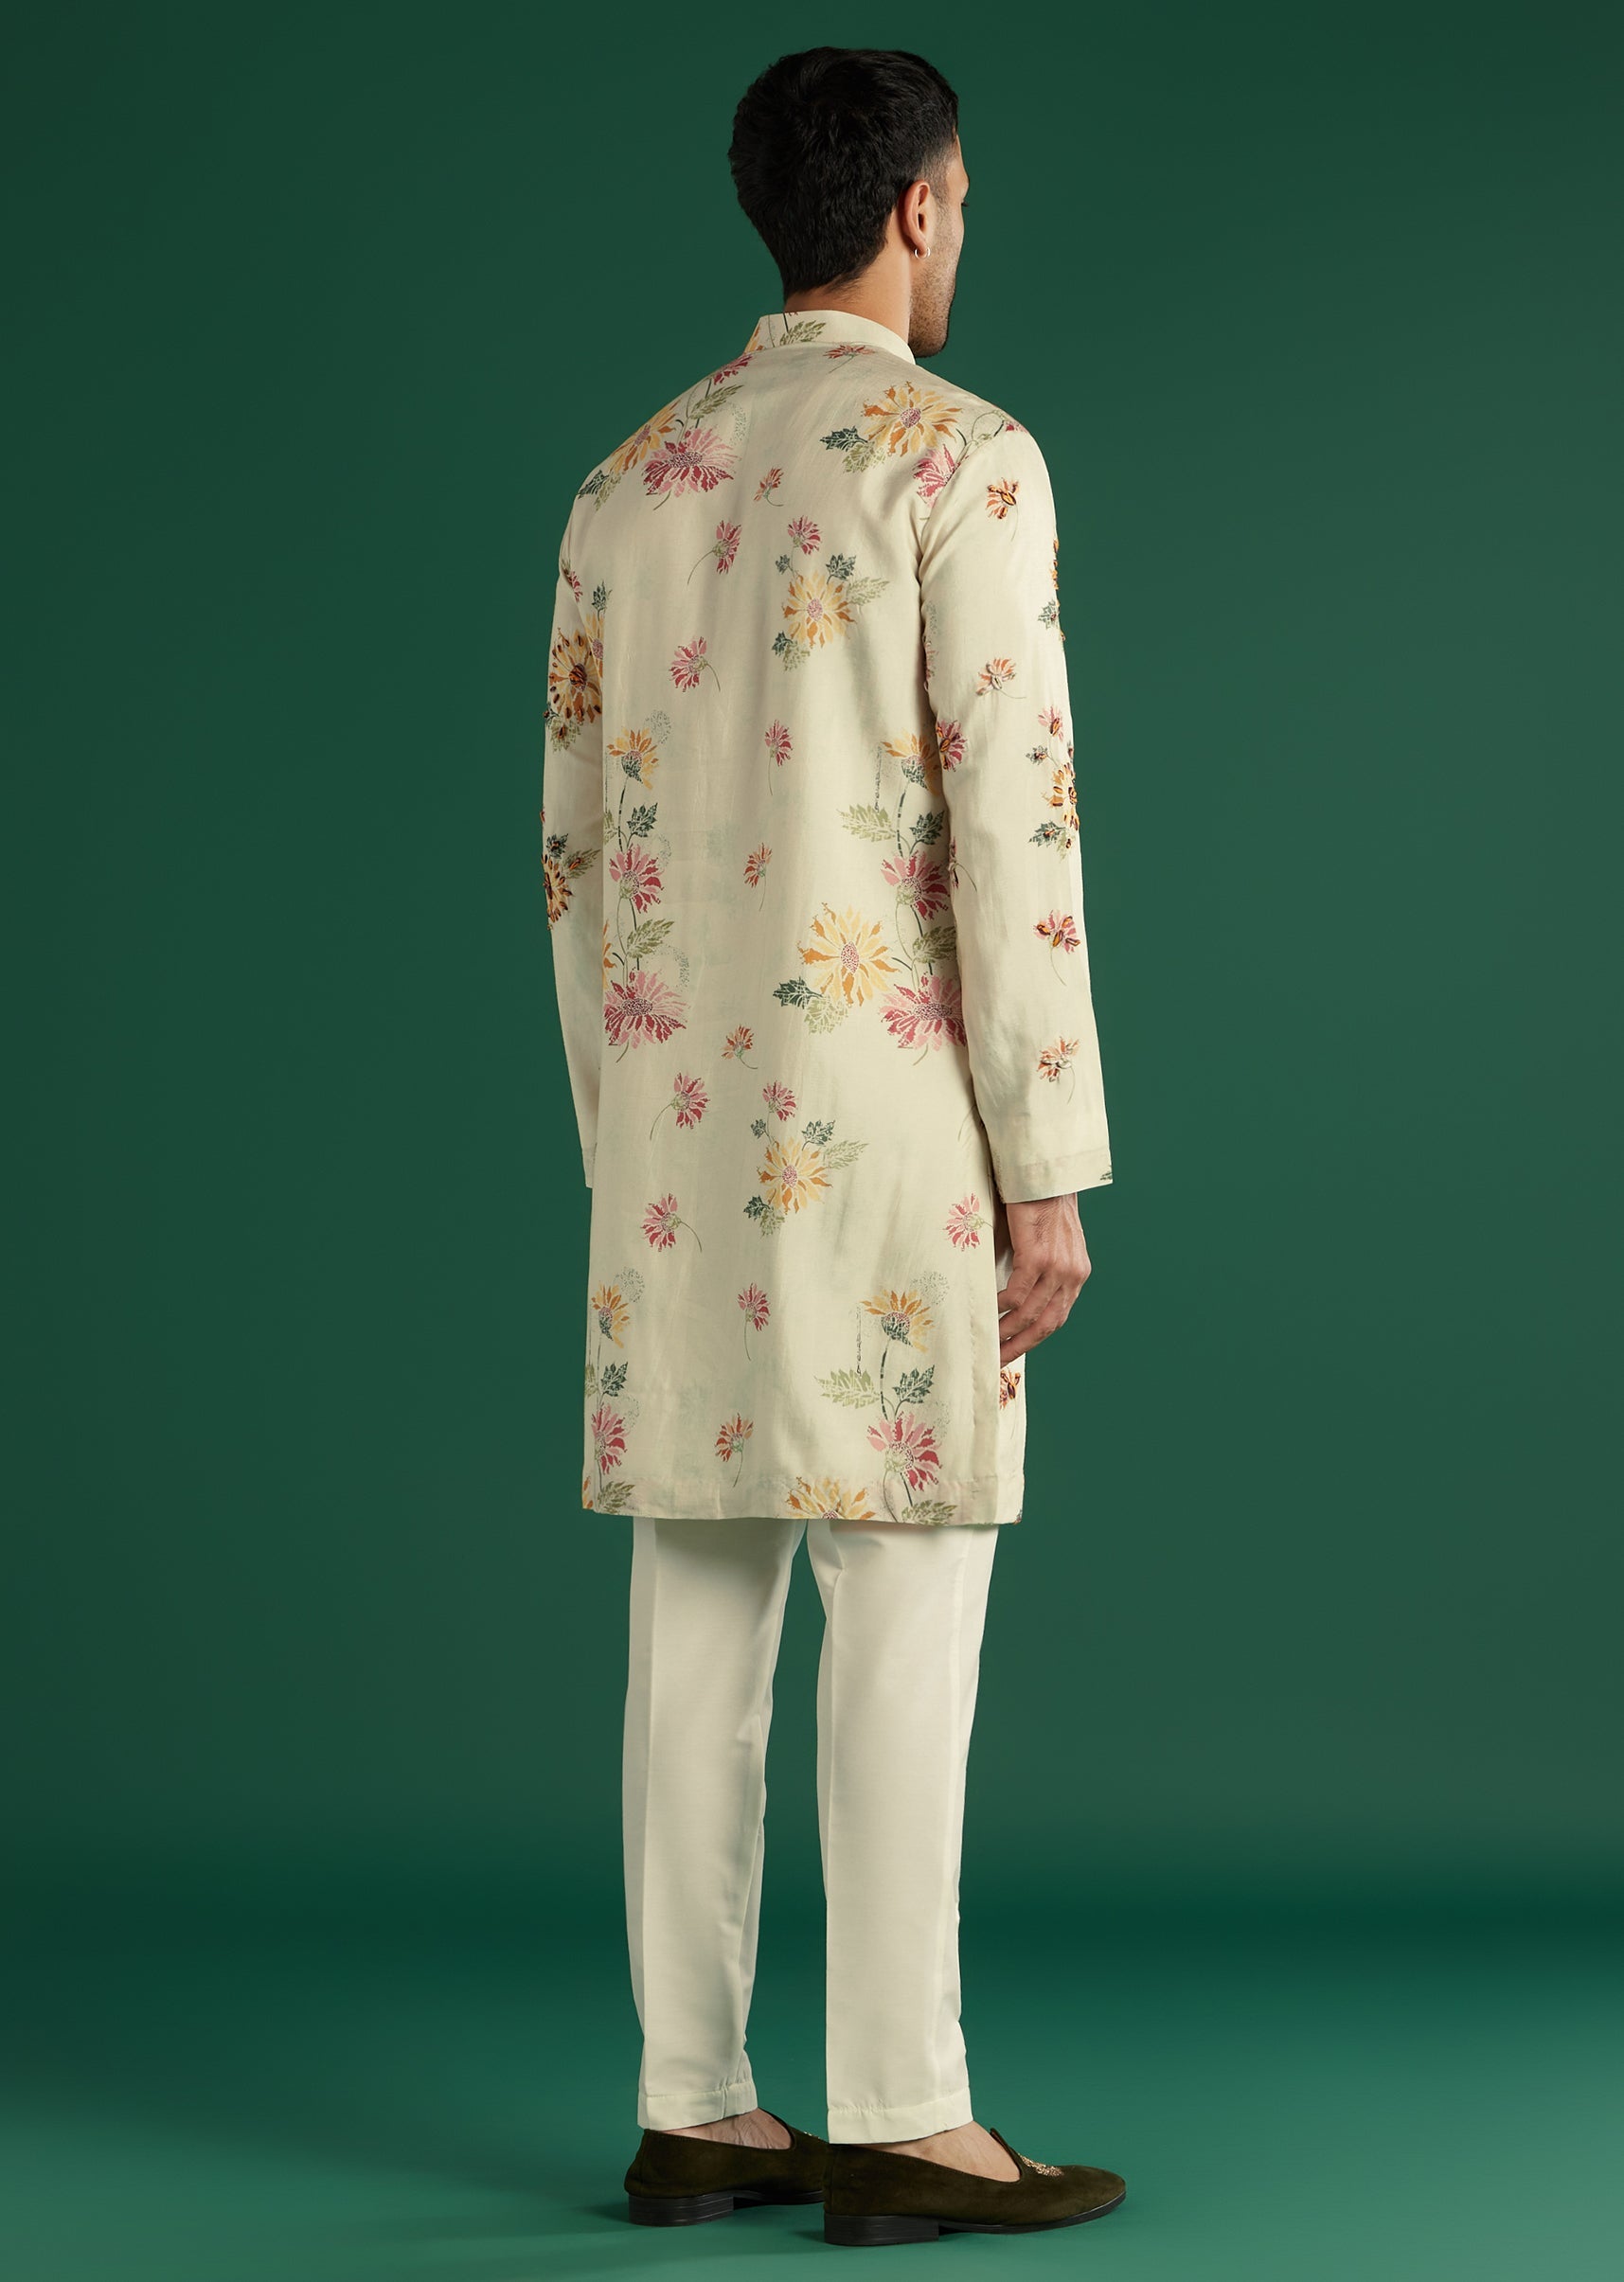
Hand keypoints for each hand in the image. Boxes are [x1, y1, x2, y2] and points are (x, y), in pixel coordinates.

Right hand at [997, 1193, 1090, 1364]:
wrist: (1043, 1174)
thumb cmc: (1037, 1204)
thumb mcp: (1045, 1244)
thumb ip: (1035, 1271)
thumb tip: (1008, 1297)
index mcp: (1076, 1274)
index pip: (1056, 1318)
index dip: (1033, 1340)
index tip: (1012, 1353)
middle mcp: (1072, 1275)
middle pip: (1046, 1324)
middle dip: (1020, 1347)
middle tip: (996, 1361)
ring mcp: (1058, 1267)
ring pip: (1031, 1313)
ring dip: (1007, 1332)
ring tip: (988, 1342)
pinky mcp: (1039, 1255)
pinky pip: (1019, 1293)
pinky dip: (1002, 1306)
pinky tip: (989, 1311)